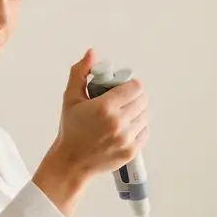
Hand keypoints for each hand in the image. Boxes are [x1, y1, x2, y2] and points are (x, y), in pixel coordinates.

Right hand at [51, 49, 148, 175]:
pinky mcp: (131, 151)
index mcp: (104, 107)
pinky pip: (145, 132)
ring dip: (137, 112)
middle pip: (143, 100)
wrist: (71, 162)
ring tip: (124, 114)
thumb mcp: (70, 98)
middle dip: (134, 97)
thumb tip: (92, 53)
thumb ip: (80, 73)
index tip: (123, 88)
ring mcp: (126, 138)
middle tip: (124, 100)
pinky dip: (138, 128)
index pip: (135, 87)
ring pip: (145, 116)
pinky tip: (125, 128)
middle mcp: (118, 123)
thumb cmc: (70, 130)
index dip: (130, 85)